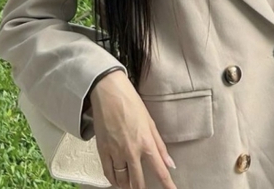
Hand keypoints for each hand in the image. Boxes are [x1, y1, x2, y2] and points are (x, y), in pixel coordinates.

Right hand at [89, 70, 177, 188]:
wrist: (109, 93)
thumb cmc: (131, 103)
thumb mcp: (150, 122)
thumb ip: (160, 145)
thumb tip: (170, 163)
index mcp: (146, 142)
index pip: (160, 170)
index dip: (167, 184)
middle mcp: (131, 151)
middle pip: (137, 181)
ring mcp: (115, 152)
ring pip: (122, 180)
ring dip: (127, 186)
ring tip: (130, 186)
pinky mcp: (102, 151)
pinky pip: (108, 173)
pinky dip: (113, 180)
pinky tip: (117, 181)